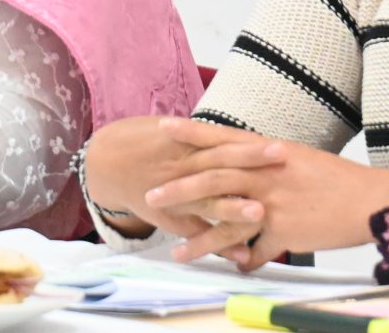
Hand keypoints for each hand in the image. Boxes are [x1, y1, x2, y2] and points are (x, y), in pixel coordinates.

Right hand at [83, 116, 271, 247]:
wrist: (106, 161)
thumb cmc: (145, 144)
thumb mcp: (173, 132)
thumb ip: (204, 138)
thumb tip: (242, 139)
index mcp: (187, 144)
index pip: (222, 143)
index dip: (250, 146)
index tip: (283, 148)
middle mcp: (182, 165)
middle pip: (220, 162)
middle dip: (250, 162)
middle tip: (281, 163)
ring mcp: (176, 190)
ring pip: (207, 199)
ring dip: (233, 208)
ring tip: (259, 215)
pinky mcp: (170, 214)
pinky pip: (195, 230)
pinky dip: (218, 245)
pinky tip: (242, 257)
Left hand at [143, 119, 388, 269]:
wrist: (371, 201)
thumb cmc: (336, 178)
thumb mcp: (297, 158)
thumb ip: (266, 160)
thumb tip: (241, 157)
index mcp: (269, 152)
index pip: (222, 137)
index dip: (191, 132)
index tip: (162, 126)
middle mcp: (267, 174)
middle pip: (214, 179)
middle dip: (179, 189)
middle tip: (151, 196)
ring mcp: (274, 204)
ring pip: (227, 222)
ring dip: (199, 239)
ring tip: (176, 251)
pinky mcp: (285, 232)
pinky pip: (257, 250)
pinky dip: (245, 260)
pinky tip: (233, 268)